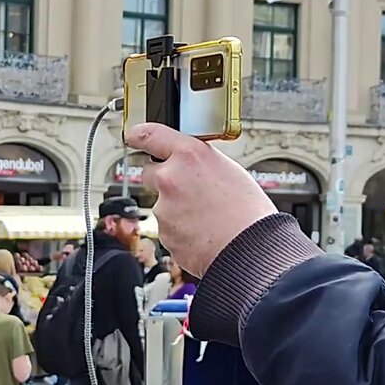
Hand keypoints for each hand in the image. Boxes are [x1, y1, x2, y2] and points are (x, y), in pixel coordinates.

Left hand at [126, 123, 276, 276]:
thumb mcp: (229, 170)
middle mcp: (171, 178)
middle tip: (190, 191)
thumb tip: (189, 167)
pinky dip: (181, 230)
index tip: (133, 135)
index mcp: (190, 155)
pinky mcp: (163, 234)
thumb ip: (200, 163)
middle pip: (150, 173)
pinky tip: (203, 232)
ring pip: (162, 204)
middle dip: (164, 180)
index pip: (150, 135)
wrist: (251, 249)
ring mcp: (164, 208)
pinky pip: (168, 228)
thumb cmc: (248, 211)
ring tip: (207, 217)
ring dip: (177, 209)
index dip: (139, 135)